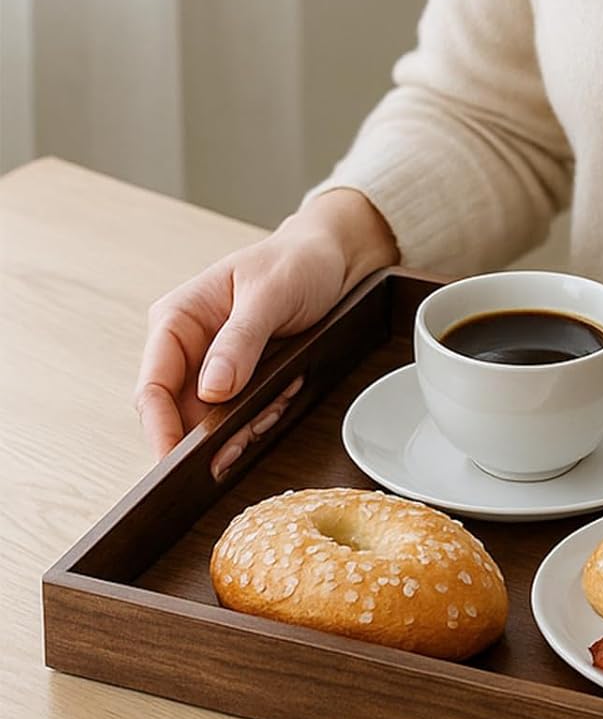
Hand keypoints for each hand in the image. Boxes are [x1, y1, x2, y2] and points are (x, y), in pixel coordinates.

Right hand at [134, 189, 396, 473]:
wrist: (334, 259)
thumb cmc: (297, 262)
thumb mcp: (269, 296)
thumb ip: (240, 341)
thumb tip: (211, 390)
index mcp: (178, 319)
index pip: (153, 386)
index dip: (160, 428)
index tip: (175, 459)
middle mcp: (190, 347)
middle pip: (182, 414)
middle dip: (216, 432)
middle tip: (247, 437)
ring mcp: (216, 366)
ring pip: (215, 422)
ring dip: (247, 422)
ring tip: (280, 395)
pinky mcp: (244, 378)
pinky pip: (245, 414)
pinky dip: (266, 412)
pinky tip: (288, 390)